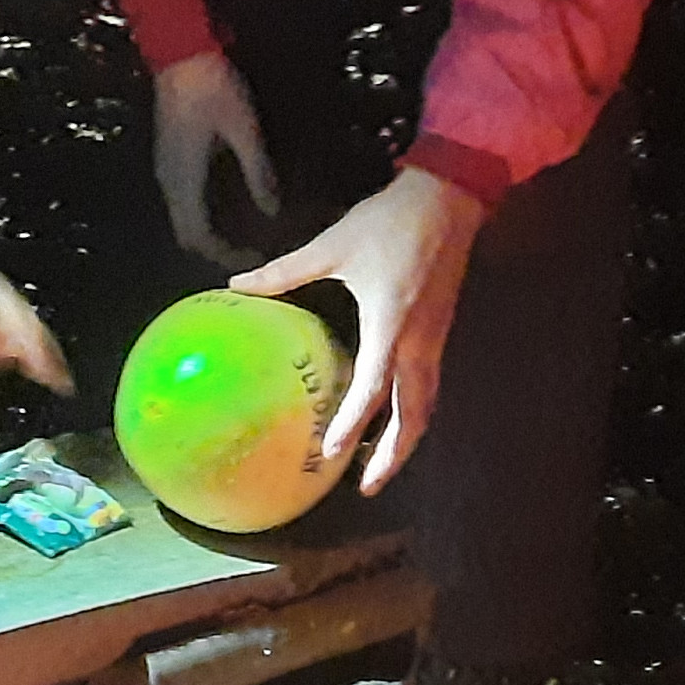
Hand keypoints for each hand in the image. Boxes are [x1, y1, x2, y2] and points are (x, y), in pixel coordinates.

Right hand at [150, 52, 281, 267]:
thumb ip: (257, 173)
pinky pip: (182, 198)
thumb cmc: (213, 89)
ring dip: (207, 230)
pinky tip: (227, 204)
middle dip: (215, 247)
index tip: (252, 259)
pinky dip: (202, 211)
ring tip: (241, 232)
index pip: (198, 234)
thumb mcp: (245, 130)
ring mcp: (166, 167)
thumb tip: (271, 209)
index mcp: (185, 178)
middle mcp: (169, 178)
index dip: (223, 254)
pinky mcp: (169, 156)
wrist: (181, 54)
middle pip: (185, 231)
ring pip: (182, 216)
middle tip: (249, 251)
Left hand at [231, 166, 488, 493]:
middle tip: (366, 486)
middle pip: (412, 415)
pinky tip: (393, 420)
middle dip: (392, 454)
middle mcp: (418, 342)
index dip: (351, 423)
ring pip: (426, 405)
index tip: (331, 453)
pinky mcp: (441, 332)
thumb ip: (283, 272)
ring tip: (378, 466)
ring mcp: (435, 339)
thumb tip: (235, 285)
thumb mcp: (331, 246)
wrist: (449, 198)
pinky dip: (413, 413)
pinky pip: (429, 386)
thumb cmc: (388, 222)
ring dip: (405, 439)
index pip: (372, 387)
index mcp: (390, 323)